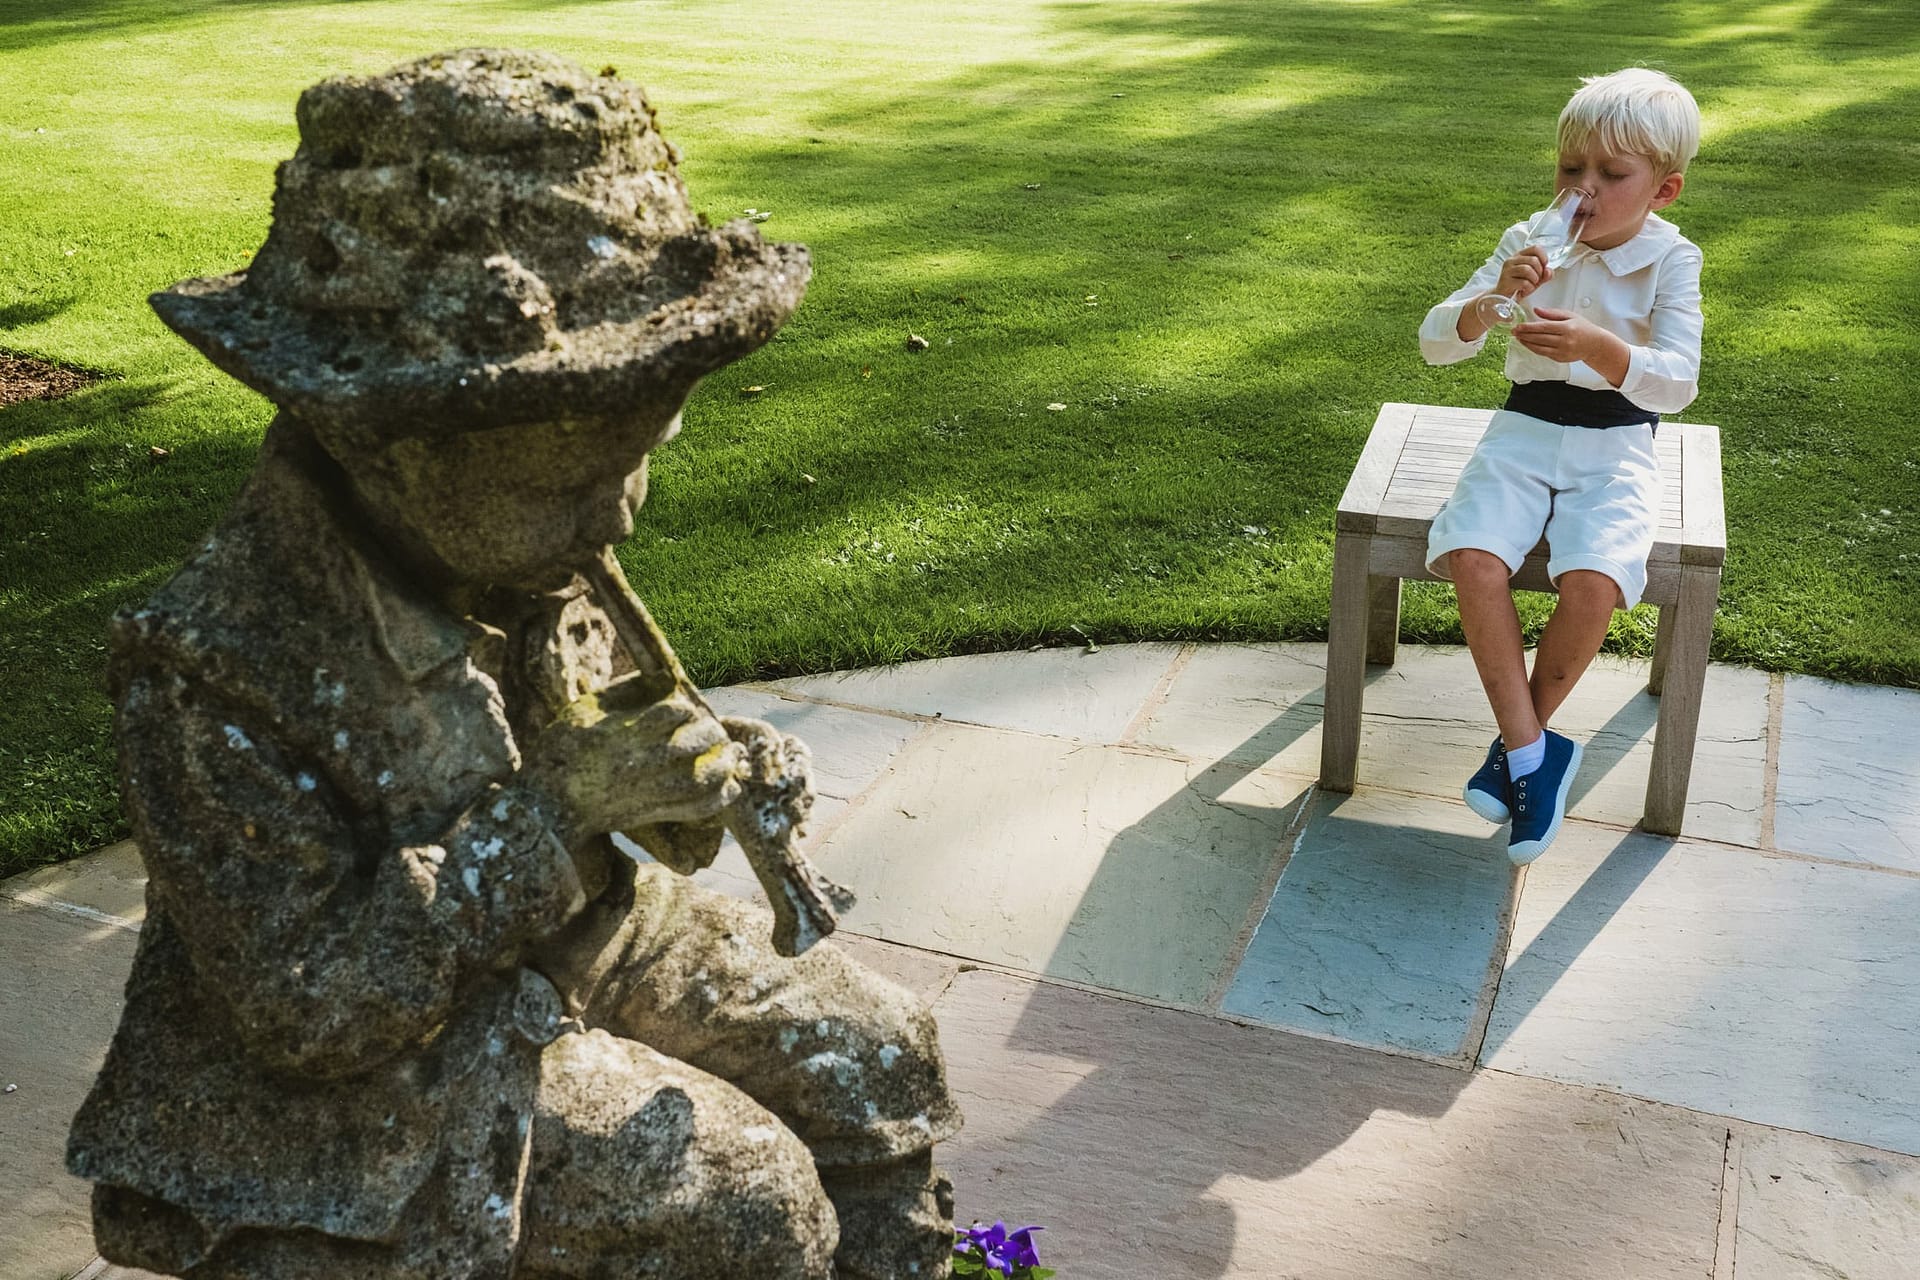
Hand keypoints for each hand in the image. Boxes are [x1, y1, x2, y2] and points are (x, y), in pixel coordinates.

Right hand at [521, 670, 743, 843]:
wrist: (548, 803)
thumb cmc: (564, 750)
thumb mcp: (583, 711)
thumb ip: (621, 691)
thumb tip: (658, 676)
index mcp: (621, 733)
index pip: (671, 714)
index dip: (686, 710)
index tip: (686, 712)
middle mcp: (637, 762)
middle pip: (690, 746)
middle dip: (711, 735)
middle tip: (715, 732)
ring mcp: (646, 791)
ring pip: (699, 779)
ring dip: (722, 765)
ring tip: (731, 755)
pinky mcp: (651, 813)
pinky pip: (695, 808)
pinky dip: (718, 797)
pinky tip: (728, 786)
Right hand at [1493, 245, 1552, 301]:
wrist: (1503, 298)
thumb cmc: (1519, 286)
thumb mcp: (1535, 278)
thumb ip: (1544, 274)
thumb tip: (1548, 271)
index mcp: (1519, 256)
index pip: (1535, 248)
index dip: (1543, 257)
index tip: (1544, 266)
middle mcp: (1512, 260)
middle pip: (1533, 260)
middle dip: (1539, 272)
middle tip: (1536, 280)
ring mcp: (1507, 270)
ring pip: (1528, 270)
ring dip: (1534, 280)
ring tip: (1530, 285)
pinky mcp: (1505, 281)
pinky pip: (1524, 282)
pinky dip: (1528, 288)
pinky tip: (1524, 291)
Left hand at [1511, 307, 1623, 368]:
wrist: (1595, 344)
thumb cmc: (1583, 328)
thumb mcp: (1570, 316)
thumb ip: (1552, 313)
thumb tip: (1537, 310)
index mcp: (1567, 328)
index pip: (1544, 327)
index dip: (1529, 327)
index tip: (1518, 326)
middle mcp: (1564, 341)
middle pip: (1539, 338)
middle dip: (1524, 335)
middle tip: (1514, 331)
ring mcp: (1562, 351)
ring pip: (1539, 348)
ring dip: (1526, 343)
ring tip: (1518, 338)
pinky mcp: (1560, 359)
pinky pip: (1543, 353)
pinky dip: (1534, 349)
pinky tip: (1528, 343)